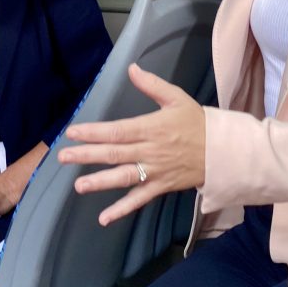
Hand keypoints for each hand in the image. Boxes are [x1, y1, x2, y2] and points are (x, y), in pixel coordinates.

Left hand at [58, 63, 204, 225]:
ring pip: (123, 177)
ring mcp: (155, 171)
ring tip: (79, 186)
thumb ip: (152, 84)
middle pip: (114, 154)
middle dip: (87, 155)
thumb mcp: (176, 98)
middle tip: (63, 157)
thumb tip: (131, 68)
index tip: (72, 132)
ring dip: (100, 182)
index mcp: (151, 128)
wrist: (224, 151)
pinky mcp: (161, 186)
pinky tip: (104, 218)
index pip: (117, 131)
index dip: (93, 132)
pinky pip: (139, 199)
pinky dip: (122, 209)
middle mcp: (150, 151)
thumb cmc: (197, 122)